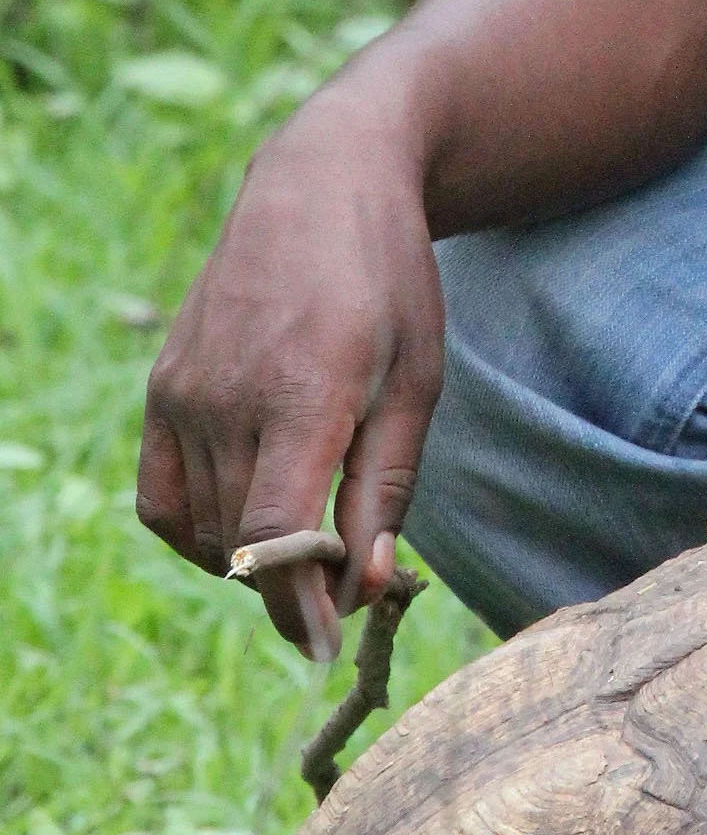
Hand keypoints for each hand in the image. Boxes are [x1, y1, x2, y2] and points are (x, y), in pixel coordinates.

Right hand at [136, 92, 444, 660]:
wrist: (320, 186)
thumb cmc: (390, 285)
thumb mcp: (417, 385)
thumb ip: (385, 492)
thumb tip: (363, 587)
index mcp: (304, 393)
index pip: (275, 536)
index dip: (296, 607)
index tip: (326, 647)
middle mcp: (227, 397)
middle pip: (244, 546)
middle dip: (295, 587)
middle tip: (348, 580)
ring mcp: (183, 394)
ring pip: (207, 531)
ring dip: (256, 560)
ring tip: (312, 530)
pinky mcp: (161, 391)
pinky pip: (163, 502)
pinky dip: (202, 534)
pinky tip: (251, 519)